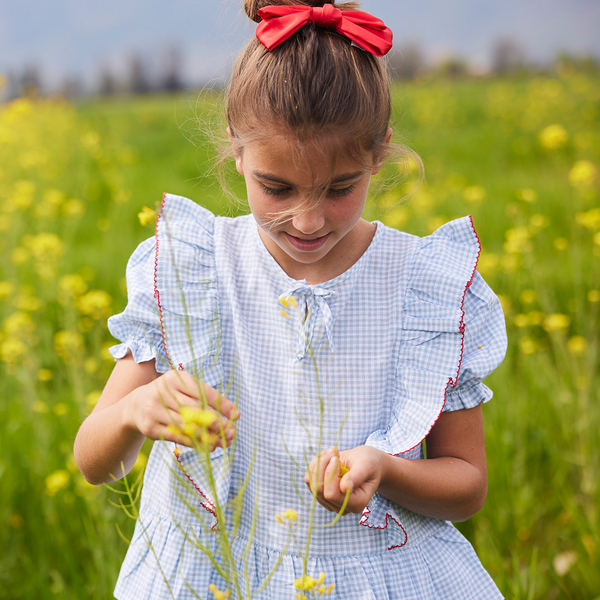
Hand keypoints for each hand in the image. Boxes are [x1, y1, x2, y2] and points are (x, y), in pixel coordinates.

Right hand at [123, 369, 238, 450]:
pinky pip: (177, 436)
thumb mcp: (184, 389)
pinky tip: (208, 447)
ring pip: (186, 425)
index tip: (237, 416)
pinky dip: (194, 443)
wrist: (136, 405)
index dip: (221, 404)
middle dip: (216, 422)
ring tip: (223, 442)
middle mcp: (163, 392)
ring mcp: (154, 410)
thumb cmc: (170, 396)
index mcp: (176, 378)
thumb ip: (205, 399)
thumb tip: (233, 416)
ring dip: (207, 436)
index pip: (203, 392)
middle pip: (195, 410)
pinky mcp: (151, 427)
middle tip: (232, 433)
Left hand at [304, 445, 383, 514]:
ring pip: (312, 483)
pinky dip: (316, 464)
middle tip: (334, 450)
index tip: (336, 458)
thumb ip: (357, 476)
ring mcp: (329, 501)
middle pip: (319, 490)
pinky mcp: (320, 493)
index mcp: (356, 504)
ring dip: (319, 462)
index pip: (332, 495)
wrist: (364, 461)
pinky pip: (309, 479)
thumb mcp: (367, 465)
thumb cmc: (369, 462)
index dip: (330, 475)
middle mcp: (341, 507)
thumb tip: (344, 488)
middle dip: (323, 466)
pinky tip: (328, 456)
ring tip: (332, 451)